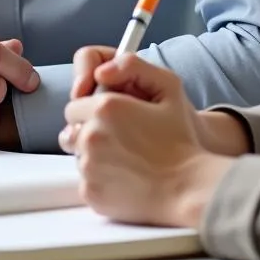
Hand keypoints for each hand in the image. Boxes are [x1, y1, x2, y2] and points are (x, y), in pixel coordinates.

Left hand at [60, 54, 234, 227]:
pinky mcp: (90, 193)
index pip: (76, 101)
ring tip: (125, 155)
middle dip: (90, 128)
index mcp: (106, 108)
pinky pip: (85, 179)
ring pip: (78, 154)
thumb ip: (132, 66)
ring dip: (94, 153)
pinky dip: (99, 177)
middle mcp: (90, 136)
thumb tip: (100, 72)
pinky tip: (125, 174)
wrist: (187, 187)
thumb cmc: (180, 139)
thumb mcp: (169, 87)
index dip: (93, 105)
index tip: (112, 113)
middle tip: (120, 134)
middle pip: (72, 128)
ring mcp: (88, 167)